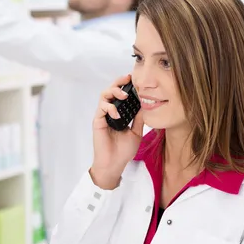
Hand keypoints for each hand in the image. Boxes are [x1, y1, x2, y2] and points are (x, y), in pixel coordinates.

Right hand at [90, 74, 143, 188]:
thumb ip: (139, 119)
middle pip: (111, 90)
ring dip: (114, 91)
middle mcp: (110, 112)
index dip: (126, 85)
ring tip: (124, 95)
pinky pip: (101, 108)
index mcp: (119, 114)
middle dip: (119, 82)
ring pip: (104, 95)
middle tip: (128, 79)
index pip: (121, 95)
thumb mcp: (137, 132)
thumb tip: (146, 105)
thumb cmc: (123, 151)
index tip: (135, 79)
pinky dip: (110, 108)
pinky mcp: (98, 122)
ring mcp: (103, 116)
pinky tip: (117, 114)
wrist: (115, 164)